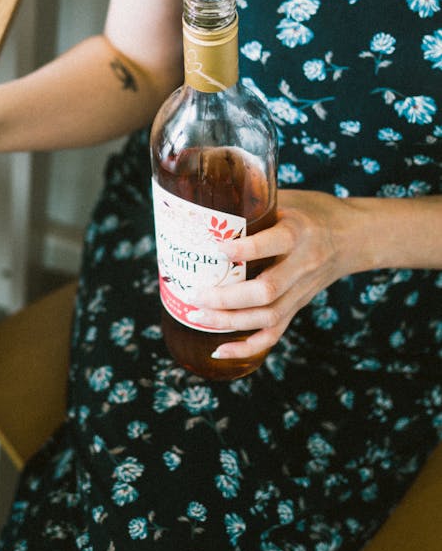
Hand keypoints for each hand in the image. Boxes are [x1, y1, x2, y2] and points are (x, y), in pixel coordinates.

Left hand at [192, 189, 366, 359]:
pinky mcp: (299, 306)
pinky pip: (274, 333)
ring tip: (198, 315)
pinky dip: (247, 347)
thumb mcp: (287, 199)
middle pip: (267, 290)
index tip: (217, 247)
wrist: (353, 237)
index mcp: (299, 231)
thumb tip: (206, 203)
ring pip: (268, 316)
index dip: (246, 249)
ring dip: (230, 322)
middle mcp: (303, 264)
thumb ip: (253, 203)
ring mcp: (302, 290)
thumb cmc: (312, 212)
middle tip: (197, 293)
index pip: (275, 242)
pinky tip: (220, 350)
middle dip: (227, 298)